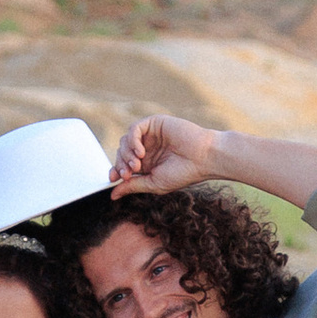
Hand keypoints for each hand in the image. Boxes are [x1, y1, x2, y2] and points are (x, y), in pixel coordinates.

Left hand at [108, 112, 224, 196]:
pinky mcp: (155, 123)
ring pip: (125, 140)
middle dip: (121, 163)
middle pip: (122, 152)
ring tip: (137, 165)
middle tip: (128, 173)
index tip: (113, 178)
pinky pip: (134, 129)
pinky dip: (133, 141)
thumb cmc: (183, 173)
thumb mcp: (154, 183)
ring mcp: (151, 135)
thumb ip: (133, 186)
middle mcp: (148, 147)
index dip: (116, 170)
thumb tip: (112, 195)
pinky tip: (141, 152)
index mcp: (147, 163)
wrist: (204, 158)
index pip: (123, 164)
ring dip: (127, 154)